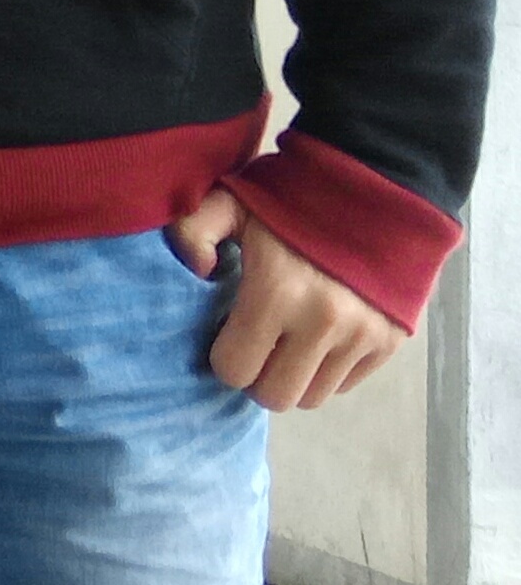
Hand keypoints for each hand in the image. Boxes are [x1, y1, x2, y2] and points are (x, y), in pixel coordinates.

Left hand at [172, 188, 408, 409]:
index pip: (235, 369)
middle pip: (276, 396)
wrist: (379, 187)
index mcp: (277, 292)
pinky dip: (329, 369)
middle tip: (257, 347)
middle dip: (258, 377)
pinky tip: (320, 336)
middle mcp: (323, 323)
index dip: (225, 357)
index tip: (227, 335)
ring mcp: (362, 335)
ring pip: (314, 397)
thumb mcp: (231, 201)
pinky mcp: (391, 340)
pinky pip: (348, 383)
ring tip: (288, 342)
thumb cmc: (294, 198)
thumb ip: (193, 232)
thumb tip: (196, 271)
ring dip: (295, 376)